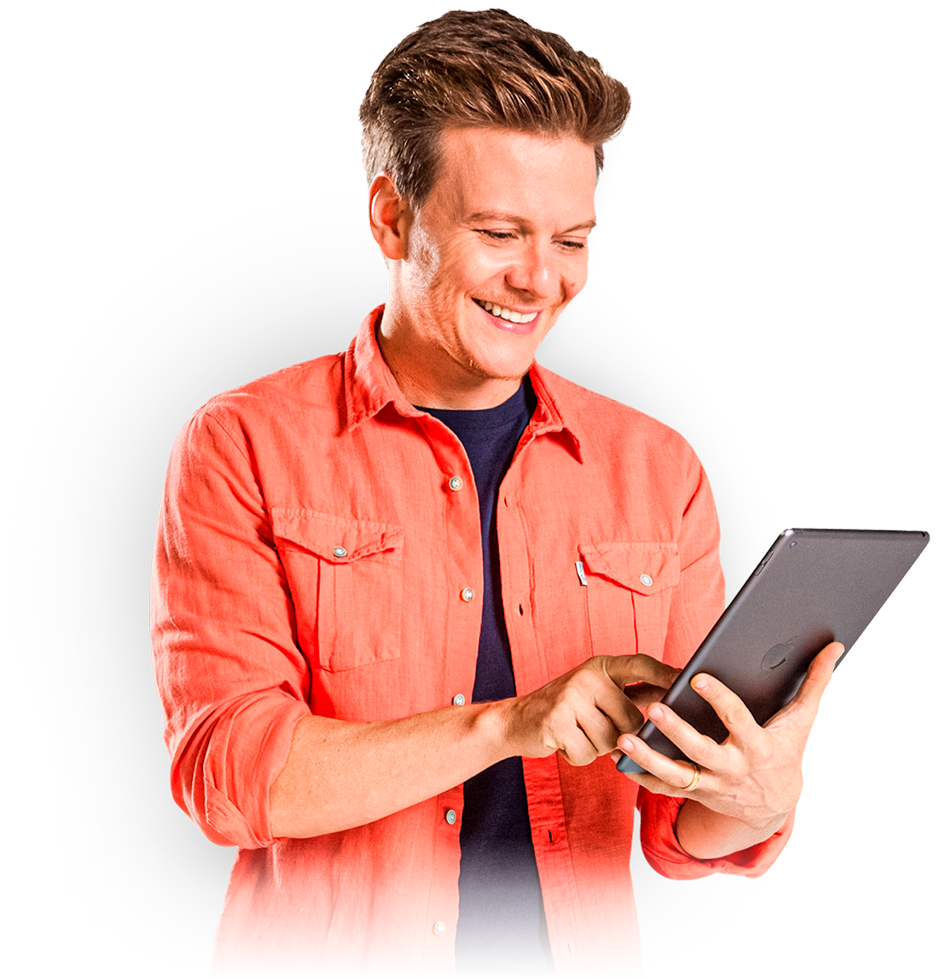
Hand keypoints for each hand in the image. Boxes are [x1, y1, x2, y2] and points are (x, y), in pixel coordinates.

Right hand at [499, 654, 679, 765]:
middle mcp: (587, 677)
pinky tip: (564, 742)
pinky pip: (589, 753)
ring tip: (577, 733)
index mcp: (600, 667)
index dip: (666, 672)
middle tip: (593, 727)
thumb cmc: (566, 711)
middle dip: (620, 735)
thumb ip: (627, 696)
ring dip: (597, 748)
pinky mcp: (557, 722)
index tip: (689, 678)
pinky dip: (579, 757)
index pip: (640, 664)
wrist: (516, 721)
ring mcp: (570, 698)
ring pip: (612, 740)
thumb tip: (671, 707)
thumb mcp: (595, 694)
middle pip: (632, 719)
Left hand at [612, 641, 842, 834]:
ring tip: (623, 738)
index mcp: (758, 747)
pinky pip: (664, 791)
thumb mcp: (800, 721)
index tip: (698, 677)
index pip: (738, 721)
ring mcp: (711, 785)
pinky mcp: (695, 795)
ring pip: (676, 776)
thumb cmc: (784, 751)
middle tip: (652, 707)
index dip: (719, 700)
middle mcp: (733, 769)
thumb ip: (814, 683)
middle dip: (676, 731)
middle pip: (701, 751)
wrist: (773, 804)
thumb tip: (834, 646)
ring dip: (648, 759)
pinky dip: (641, 777)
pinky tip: (619, 759)